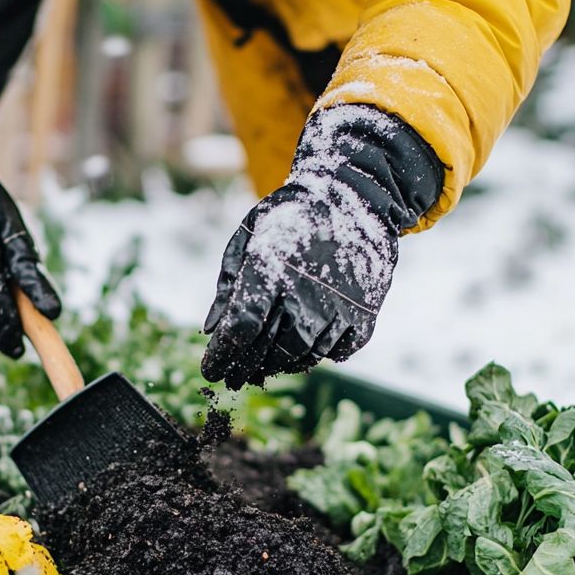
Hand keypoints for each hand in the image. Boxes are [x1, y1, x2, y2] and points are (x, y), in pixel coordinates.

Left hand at [201, 105, 441, 388]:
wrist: (355, 196)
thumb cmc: (291, 216)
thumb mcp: (249, 238)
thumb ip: (230, 285)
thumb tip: (211, 330)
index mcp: (270, 272)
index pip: (239, 330)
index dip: (222, 356)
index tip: (211, 371)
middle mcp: (304, 295)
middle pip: (268, 351)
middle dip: (244, 369)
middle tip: (233, 378)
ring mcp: (337, 308)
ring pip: (302, 357)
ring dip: (280, 366)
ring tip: (266, 366)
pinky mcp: (363, 314)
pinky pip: (337, 351)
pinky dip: (320, 355)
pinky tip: (306, 348)